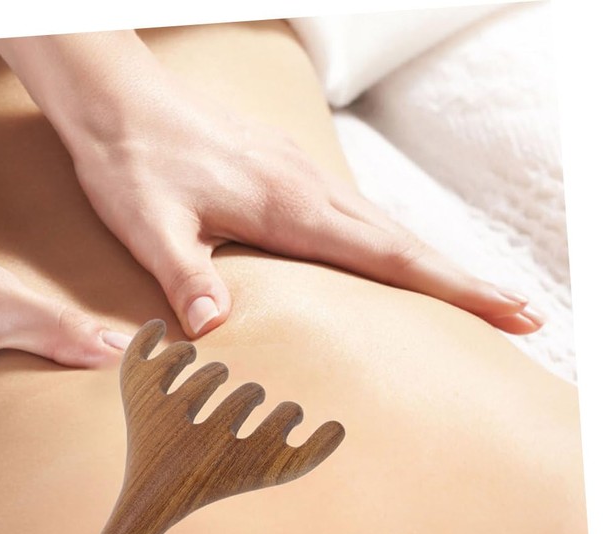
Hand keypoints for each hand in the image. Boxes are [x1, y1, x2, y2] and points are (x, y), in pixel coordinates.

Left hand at [0, 32, 543, 338]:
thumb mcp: (147, 224)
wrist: (118, 101)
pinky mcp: (287, 173)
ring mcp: (302, 176)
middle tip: (520, 315)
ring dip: (432, 263)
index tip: (505, 309)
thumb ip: (184, 274)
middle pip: (404, 242)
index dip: (448, 287)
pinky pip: (355, 215)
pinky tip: (394, 261)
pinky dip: (391, 244)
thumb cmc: (132, 161)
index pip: (386, 255)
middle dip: (463, 281)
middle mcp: (309, 188)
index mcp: (288, 205)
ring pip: (384, 226)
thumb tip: (216, 327)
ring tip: (473, 297)